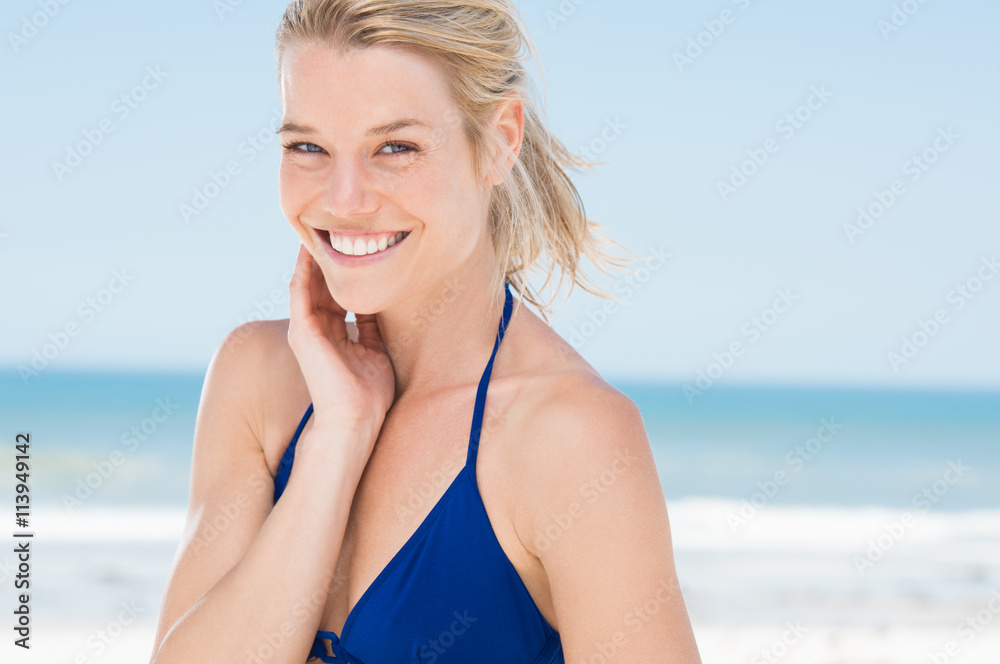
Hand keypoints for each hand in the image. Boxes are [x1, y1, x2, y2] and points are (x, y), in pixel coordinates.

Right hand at [287, 244, 394, 441]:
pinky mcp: (302, 329)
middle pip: (321, 283)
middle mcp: (317, 328)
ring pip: (307, 281)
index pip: (336, 293)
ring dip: (312, 255)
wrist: (356, 418)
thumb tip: (382, 300)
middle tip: (334, 225)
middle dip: (327, 256)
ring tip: (318, 227)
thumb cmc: (369, 393)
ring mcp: (306, 328)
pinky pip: (299, 290)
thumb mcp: (376, 349)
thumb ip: (372, 325)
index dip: (343, 269)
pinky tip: (308, 247)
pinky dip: (304, 268)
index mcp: (334, 332)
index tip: (353, 244)